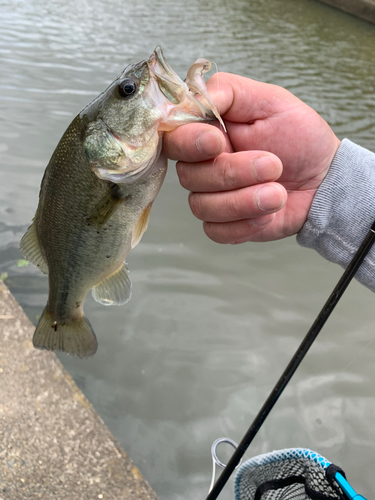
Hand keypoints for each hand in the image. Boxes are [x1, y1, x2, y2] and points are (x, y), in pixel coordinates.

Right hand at [163, 73, 340, 242]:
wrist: (324, 179)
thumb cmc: (299, 138)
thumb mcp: (270, 101)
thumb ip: (228, 91)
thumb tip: (192, 97)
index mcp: (207, 133)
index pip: (174, 139)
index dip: (189, 143)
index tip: (218, 142)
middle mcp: (202, 166)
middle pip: (189, 176)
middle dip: (232, 173)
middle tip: (273, 165)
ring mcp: (211, 197)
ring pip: (202, 206)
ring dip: (243, 201)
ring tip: (278, 193)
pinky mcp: (224, 225)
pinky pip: (216, 231)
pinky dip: (244, 225)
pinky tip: (268, 213)